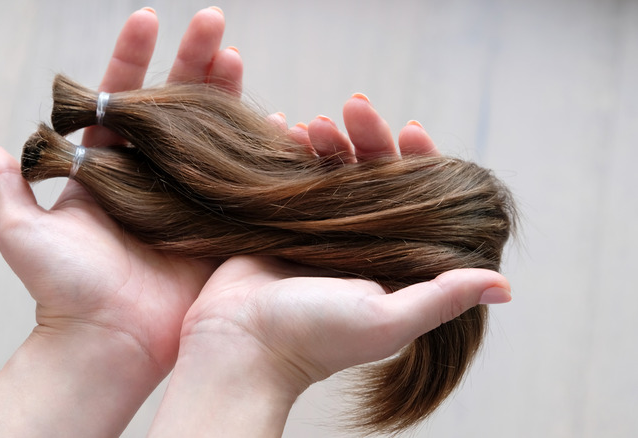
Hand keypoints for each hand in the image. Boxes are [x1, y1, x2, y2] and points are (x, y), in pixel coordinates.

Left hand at [0, 7, 243, 436]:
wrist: (107, 345)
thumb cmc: (62, 292)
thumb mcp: (24, 234)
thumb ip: (9, 186)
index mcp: (106, 170)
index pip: (121, 100)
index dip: (133, 59)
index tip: (147, 19)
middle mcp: (149, 177)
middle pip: (174, 108)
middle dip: (192, 61)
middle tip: (212, 22)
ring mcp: (186, 198)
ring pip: (210, 135)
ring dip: (225, 94)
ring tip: (236, 56)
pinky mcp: (216, 225)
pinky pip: (241, 181)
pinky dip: (258, 151)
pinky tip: (277, 119)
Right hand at [148, 102, 510, 436]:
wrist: (236, 345)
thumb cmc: (314, 338)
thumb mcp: (386, 321)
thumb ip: (441, 300)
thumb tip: (504, 285)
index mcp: (391, 265)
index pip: (418, 205)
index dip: (420, 165)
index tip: (411, 132)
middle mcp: (358, 245)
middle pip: (375, 179)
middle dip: (371, 139)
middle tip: (357, 108)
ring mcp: (317, 233)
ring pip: (334, 173)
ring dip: (331, 142)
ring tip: (316, 124)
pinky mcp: (280, 225)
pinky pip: (293, 178)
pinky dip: (292, 152)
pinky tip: (289, 129)